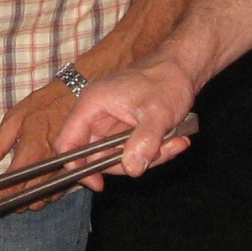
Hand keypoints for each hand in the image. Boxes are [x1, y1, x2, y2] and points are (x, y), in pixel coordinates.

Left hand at [0, 78, 81, 204]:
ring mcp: (65, 167)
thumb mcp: (15, 117)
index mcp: (33, 149)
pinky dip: (46, 193)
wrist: (78, 93)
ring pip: (45, 197)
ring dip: (30, 200)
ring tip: (17, 195)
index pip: (13, 183)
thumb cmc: (45, 103)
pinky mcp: (75, 167)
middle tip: (1, 197)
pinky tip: (37, 187)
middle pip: (30, 196)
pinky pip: (60, 190)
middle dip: (14, 202)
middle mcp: (51, 163)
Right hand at [53, 54, 198, 188]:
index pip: (67, 142)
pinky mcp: (126, 129)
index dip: (76, 165)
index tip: (98, 182)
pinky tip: (176, 139)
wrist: (184, 67)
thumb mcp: (157, 112)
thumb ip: (144, 141)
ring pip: (119, 156)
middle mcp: (96, 116)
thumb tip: (132, 168)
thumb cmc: (166, 79)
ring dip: (149, 157)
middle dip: (128, 161)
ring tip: (174, 141)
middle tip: (156, 155)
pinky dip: (156, 151)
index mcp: (92, 105)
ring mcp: (112, 124)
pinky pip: (134, 150)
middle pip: (97, 156)